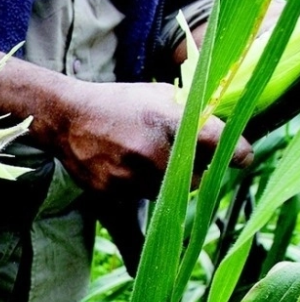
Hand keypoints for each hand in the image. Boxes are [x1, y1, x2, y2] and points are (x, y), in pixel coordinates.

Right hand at [49, 79, 252, 197]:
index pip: (216, 141)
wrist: (67, 118)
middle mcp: (149, 150)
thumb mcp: (158, 96)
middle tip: (183, 159)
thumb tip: (221, 136)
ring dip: (165, 181)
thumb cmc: (117, 103)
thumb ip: (190, 114)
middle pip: (194, 177)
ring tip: (145, 160)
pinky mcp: (111, 191)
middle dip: (194, 171)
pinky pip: (139, 197)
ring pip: (166, 192)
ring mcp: (129, 174)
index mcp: (166, 118)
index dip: (237, 153)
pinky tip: (124, 166)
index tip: (243, 159)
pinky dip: (138, 186)